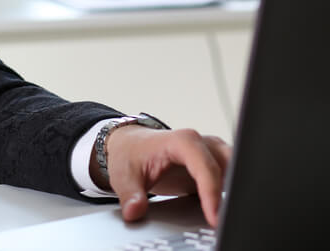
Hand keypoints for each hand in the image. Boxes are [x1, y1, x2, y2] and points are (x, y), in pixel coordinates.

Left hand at [98, 126, 230, 226]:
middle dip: (231, 193)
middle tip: (227, 220)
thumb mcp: (125, 176)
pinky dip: (231, 193)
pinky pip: (232, 177)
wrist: (130, 145)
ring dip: (234, 192)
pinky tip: (225, 211)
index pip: (205, 168)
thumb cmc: (130, 155)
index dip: (212, 194)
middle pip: (228, 168)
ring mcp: (211, 151)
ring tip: (228, 217)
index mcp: (181, 141)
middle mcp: (201, 143)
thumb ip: (131, 195)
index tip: (214, 218)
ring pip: (236, 171)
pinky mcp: (215, 163)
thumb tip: (134, 211)